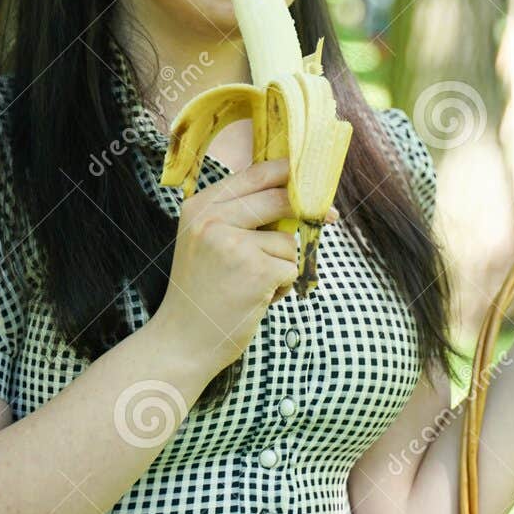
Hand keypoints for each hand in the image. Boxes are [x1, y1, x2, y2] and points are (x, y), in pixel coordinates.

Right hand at [158, 157, 321, 374]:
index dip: (288, 171)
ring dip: (282, 265)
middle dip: (307, 210)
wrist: (182, 341)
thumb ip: (239, 216)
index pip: (254, 174)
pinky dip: (283, 287)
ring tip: (253, 285)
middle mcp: (213, 220)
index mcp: (200, 207)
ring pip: (288, 241)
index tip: (313, 174)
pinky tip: (257, 300)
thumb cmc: (202, 294)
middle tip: (330, 216)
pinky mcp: (257, 271)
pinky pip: (291, 268)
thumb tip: (297, 197)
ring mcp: (234, 245)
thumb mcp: (206, 242)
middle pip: (280, 198)